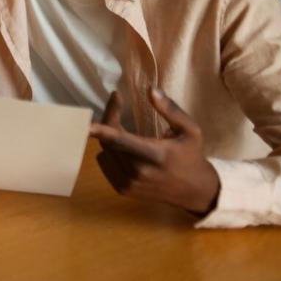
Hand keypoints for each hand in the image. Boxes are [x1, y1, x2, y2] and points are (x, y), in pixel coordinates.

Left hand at [89, 88, 221, 215]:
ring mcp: (129, 184)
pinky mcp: (123, 190)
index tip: (86, 123)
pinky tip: (126, 151)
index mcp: (156, 155)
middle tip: (118, 104)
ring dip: (110, 138)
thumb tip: (151, 89)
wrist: (194, 191)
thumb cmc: (191, 155)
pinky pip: (104, 163)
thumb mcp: (190, 130)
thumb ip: (170, 109)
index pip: (122, 141)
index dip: (102, 130)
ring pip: (104, 151)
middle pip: (108, 142)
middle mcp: (139, 172)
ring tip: (128, 133)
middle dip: (110, 121)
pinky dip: (110, 153)